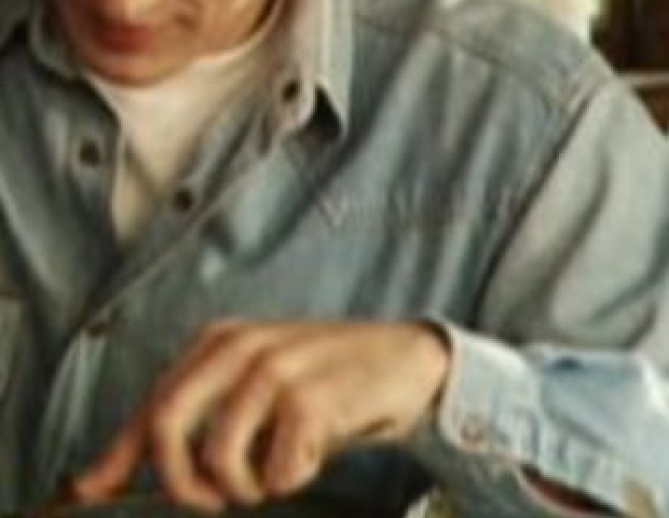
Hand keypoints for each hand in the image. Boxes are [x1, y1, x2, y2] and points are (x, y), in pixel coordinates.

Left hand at [71, 320, 451, 510]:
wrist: (405, 364)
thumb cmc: (321, 386)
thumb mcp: (249, 392)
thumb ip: (184, 426)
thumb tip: (89, 484)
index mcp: (219, 341)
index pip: (150, 407)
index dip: (119, 460)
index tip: (94, 497)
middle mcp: (242, 347)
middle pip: (166, 424)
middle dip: (180, 481)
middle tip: (213, 501)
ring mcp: (277, 369)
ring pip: (220, 457)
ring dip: (246, 487)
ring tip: (274, 475)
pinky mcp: (312, 398)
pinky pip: (276, 470)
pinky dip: (292, 479)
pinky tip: (314, 456)